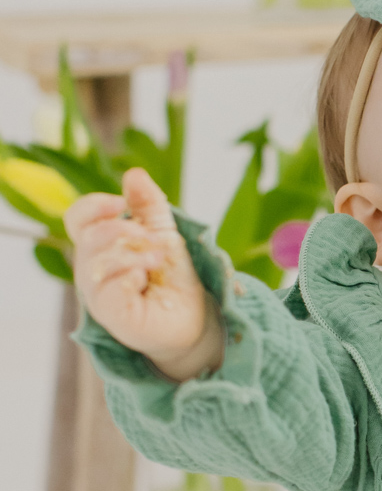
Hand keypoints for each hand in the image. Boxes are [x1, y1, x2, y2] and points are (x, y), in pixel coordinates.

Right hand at [65, 167, 223, 381]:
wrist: (194, 316)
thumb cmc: (171, 276)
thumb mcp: (163, 233)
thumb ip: (148, 205)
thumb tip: (133, 173)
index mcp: (99, 246)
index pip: (77, 218)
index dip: (94, 206)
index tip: (121, 203)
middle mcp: (91, 270)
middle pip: (88, 237)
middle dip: (122, 229)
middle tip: (154, 238)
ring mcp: (99, 295)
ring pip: (97, 263)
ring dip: (132, 254)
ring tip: (157, 259)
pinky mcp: (113, 317)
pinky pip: (109, 291)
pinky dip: (129, 277)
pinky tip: (145, 281)